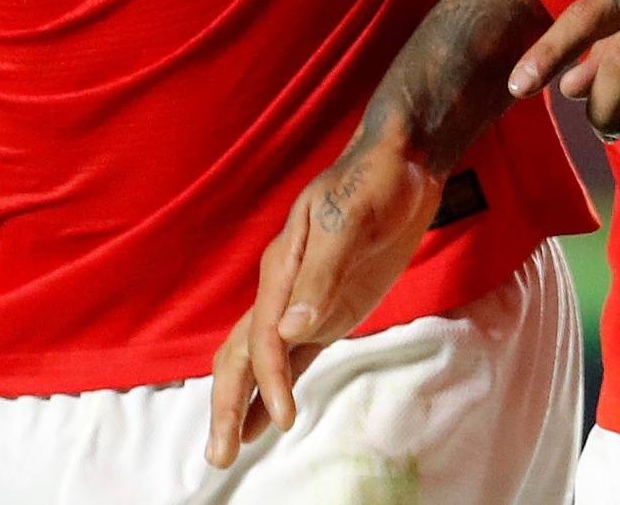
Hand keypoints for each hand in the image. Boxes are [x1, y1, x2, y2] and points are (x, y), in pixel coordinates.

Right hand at [206, 132, 449, 467]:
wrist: (401, 162)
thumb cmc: (375, 182)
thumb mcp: (352, 219)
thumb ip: (323, 274)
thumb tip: (293, 329)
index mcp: (281, 265)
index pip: (264, 335)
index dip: (270, 379)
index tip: (285, 419)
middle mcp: (282, 288)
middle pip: (241, 355)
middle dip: (228, 404)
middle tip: (217, 457)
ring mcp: (302, 302)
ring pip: (258, 362)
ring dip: (241, 405)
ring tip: (225, 452)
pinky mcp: (326, 311)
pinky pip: (292, 359)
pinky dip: (273, 391)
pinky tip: (263, 424)